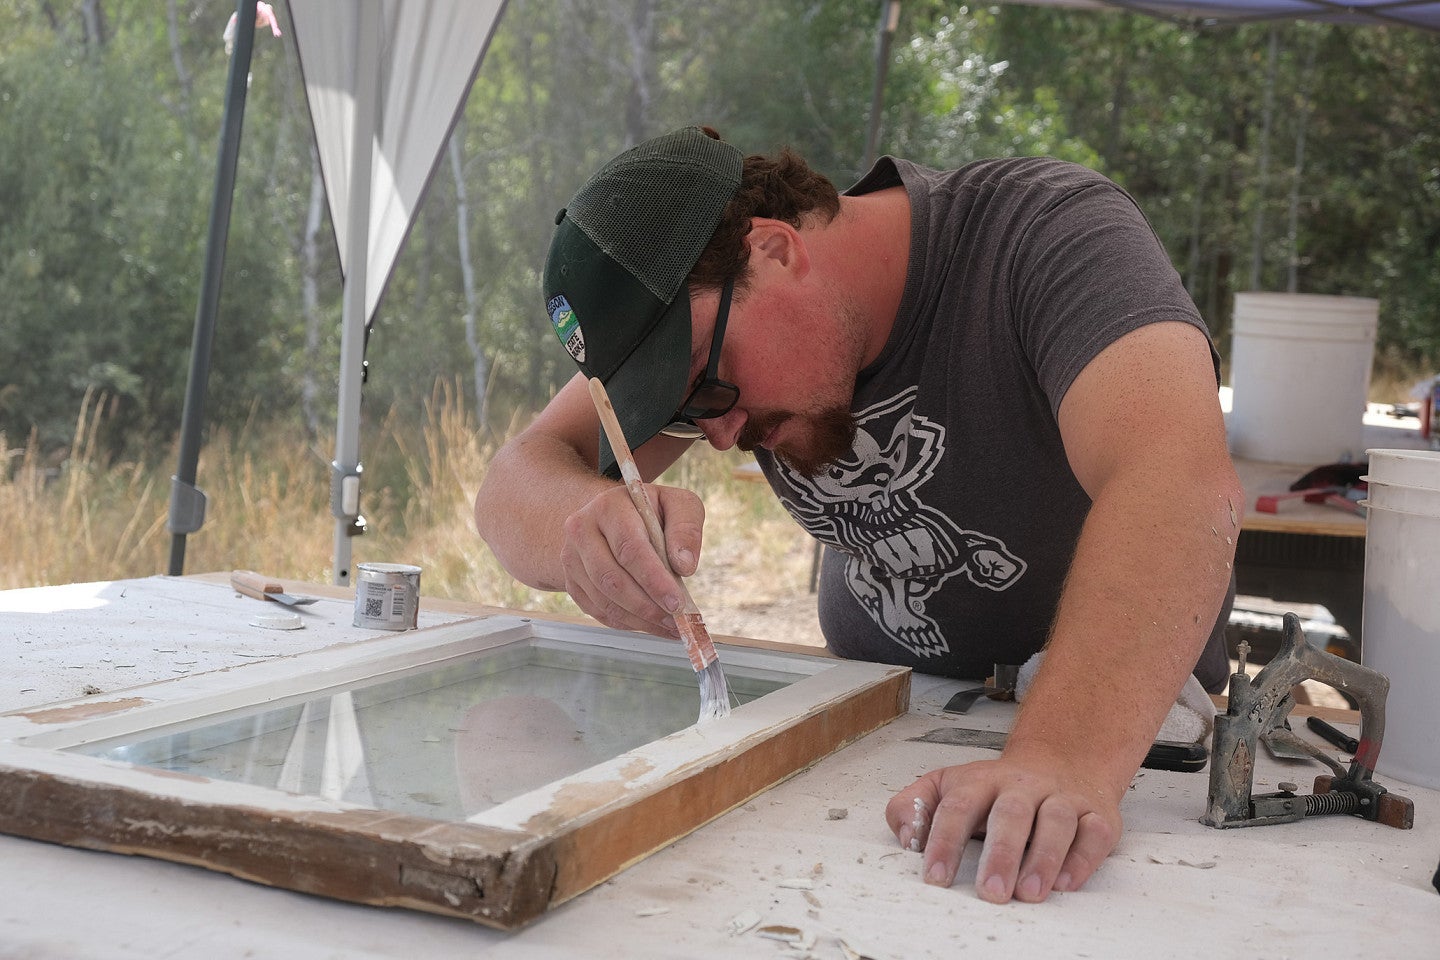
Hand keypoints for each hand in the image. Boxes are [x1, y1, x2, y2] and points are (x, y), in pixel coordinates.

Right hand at [558, 482, 705, 637]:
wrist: (617, 516)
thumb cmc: (653, 511)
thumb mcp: (678, 504)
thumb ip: (686, 528)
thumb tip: (684, 565)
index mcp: (609, 507)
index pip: (630, 549)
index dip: (654, 580)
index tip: (677, 602)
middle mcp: (582, 530)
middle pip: (612, 579)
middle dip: (647, 606)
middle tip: (676, 620)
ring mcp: (572, 558)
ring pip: (604, 599)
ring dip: (639, 618)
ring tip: (668, 625)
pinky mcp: (572, 581)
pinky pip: (598, 610)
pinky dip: (626, 622)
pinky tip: (650, 623)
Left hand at [885, 754, 1121, 902]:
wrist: (1061, 758)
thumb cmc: (998, 786)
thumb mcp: (947, 785)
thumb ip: (914, 805)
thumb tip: (905, 835)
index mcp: (981, 780)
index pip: (959, 806)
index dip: (945, 841)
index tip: (936, 876)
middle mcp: (1023, 786)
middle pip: (1011, 814)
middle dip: (1001, 854)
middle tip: (990, 891)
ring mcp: (1062, 798)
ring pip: (1056, 822)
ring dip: (1044, 858)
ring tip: (1029, 892)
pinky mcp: (1096, 814)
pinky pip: (1094, 833)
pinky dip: (1083, 858)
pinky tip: (1066, 883)